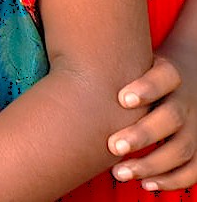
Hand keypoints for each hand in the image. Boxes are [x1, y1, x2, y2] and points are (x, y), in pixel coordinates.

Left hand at [109, 41, 196, 190]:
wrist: (184, 78)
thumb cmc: (141, 73)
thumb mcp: (133, 63)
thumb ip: (111, 68)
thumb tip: (64, 72)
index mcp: (171, 76)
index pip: (166, 77)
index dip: (148, 88)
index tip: (122, 99)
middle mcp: (185, 102)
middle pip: (171, 117)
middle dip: (143, 134)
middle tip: (113, 146)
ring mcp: (194, 126)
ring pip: (182, 148)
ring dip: (151, 163)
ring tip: (120, 172)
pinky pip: (193, 169)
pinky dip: (171, 180)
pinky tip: (146, 184)